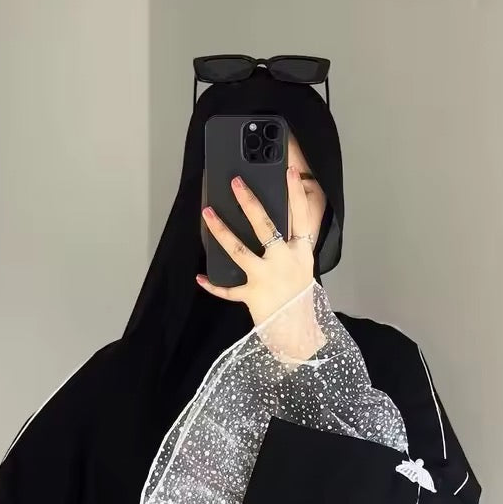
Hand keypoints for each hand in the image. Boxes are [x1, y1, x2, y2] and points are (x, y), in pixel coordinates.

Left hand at [197, 165, 316, 326]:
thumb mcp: (302, 268)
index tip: (287, 171)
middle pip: (265, 226)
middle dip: (249, 202)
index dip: (295, 193)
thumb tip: (270, 226)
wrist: (298, 331)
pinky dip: (213, 284)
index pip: (300, 217)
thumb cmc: (299, 298)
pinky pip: (228, 289)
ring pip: (239, 250)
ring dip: (221, 231)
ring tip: (208, 214)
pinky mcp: (252, 295)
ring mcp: (266, 278)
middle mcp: (283, 262)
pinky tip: (200, 277)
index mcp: (300, 253)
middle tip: (236, 183)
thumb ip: (289, 247)